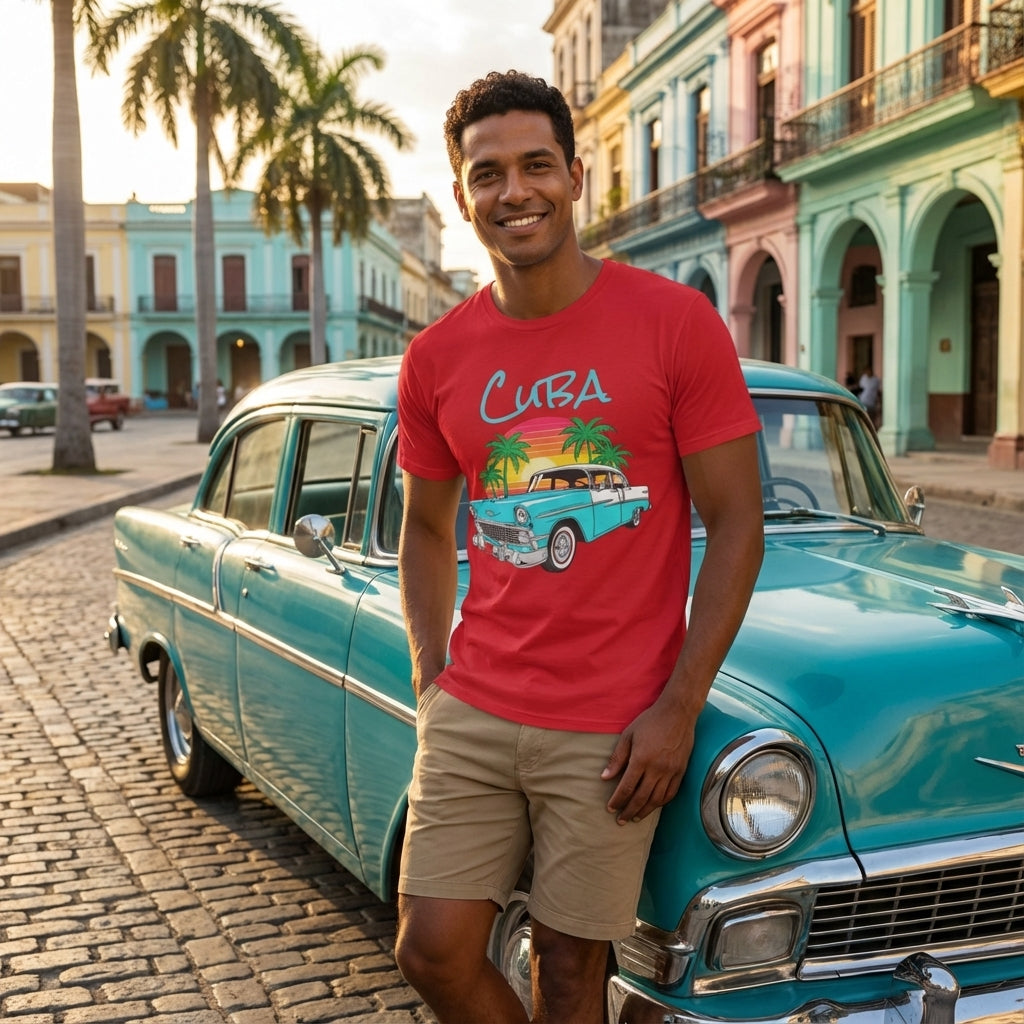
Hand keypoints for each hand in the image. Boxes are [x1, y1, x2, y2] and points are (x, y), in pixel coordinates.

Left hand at [601, 700, 697, 824]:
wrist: (678, 713)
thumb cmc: (650, 721)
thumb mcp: (628, 735)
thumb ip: (617, 758)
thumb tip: (605, 777)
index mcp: (641, 759)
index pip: (627, 787)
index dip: (618, 800)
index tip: (610, 808)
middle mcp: (657, 769)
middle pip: (641, 797)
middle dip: (629, 811)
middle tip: (620, 820)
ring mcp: (671, 771)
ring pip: (656, 799)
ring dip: (645, 811)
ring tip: (635, 818)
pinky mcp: (681, 771)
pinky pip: (671, 793)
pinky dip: (661, 803)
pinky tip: (653, 806)